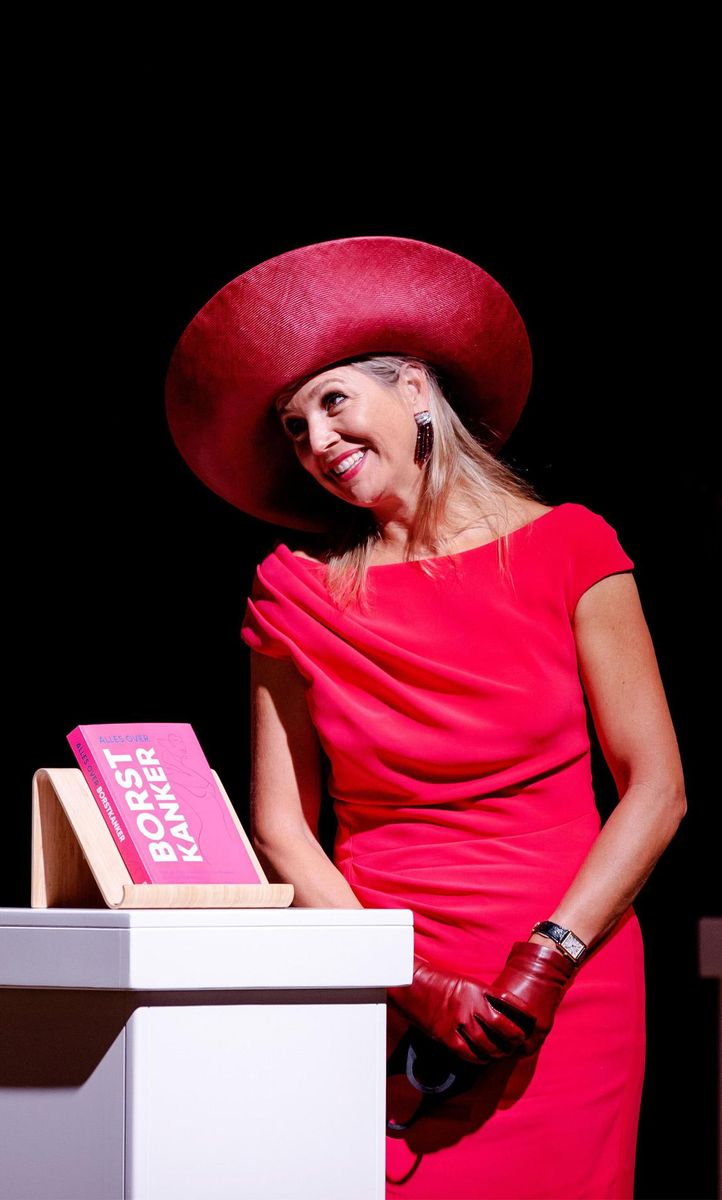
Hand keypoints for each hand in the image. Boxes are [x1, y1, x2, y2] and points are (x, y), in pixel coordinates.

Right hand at [387, 942, 575, 1064]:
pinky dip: (481, 1059)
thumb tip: (508, 1012)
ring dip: (500, 1051)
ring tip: (504, 1052)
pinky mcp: (446, 1037)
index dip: (524, 1013)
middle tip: (519, 1041)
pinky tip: (485, 1058)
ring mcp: (458, 1022)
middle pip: (502, 1028)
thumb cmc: (444, 983)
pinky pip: (469, 1054)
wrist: (414, 986)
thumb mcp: (470, 984)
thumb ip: (487, 997)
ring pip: (488, 1045)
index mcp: (477, 989)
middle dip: (515, 1037)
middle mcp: (470, 1006)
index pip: (508, 1001)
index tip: (533, 1020)